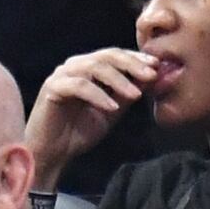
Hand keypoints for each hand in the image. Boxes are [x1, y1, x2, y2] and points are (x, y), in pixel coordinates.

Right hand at [26, 46, 158, 185]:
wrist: (52, 153)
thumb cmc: (79, 131)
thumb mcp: (111, 111)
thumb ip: (126, 95)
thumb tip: (151, 79)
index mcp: (88, 67)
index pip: (115, 55)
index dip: (136, 59)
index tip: (157, 66)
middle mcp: (75, 65)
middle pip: (107, 56)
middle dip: (131, 65)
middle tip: (151, 75)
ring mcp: (62, 75)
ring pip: (94, 67)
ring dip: (118, 80)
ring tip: (135, 94)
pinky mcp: (53, 88)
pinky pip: (79, 86)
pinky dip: (98, 95)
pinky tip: (112, 107)